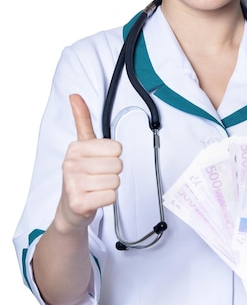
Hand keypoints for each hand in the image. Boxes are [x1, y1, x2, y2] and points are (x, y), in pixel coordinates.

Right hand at [57, 94, 122, 230]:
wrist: (70, 207)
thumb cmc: (80, 175)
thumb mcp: (82, 146)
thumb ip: (82, 120)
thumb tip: (75, 96)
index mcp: (75, 148)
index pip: (116, 148)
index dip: (113, 156)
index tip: (100, 161)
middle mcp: (71, 164)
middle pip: (118, 165)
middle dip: (113, 173)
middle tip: (99, 177)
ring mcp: (73, 184)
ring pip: (115, 181)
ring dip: (110, 186)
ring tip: (96, 187)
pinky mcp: (79, 202)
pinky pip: (111, 196)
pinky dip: (108, 199)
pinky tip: (96, 198)